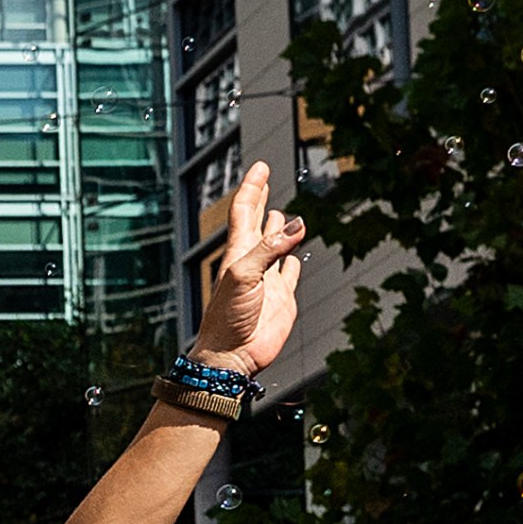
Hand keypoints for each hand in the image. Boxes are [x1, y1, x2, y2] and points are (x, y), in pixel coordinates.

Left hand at [188, 162, 309, 379]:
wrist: (232, 356)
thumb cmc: (227, 319)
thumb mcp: (245, 276)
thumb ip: (269, 249)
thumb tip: (295, 224)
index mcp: (238, 253)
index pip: (245, 211)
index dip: (252, 187)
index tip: (260, 166)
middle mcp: (253, 263)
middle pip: (258, 223)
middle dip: (261, 200)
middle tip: (265, 179)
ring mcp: (268, 280)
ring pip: (275, 246)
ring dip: (277, 229)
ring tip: (280, 214)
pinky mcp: (283, 297)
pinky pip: (289, 273)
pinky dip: (293, 259)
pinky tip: (294, 253)